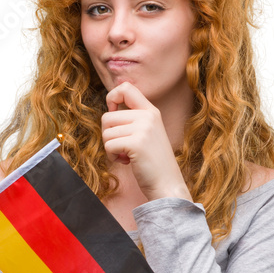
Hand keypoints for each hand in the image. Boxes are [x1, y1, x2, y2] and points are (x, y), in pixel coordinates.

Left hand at [101, 81, 192, 200]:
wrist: (167, 184)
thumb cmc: (153, 163)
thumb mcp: (148, 133)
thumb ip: (134, 120)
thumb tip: (110, 109)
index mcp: (151, 111)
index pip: (126, 88)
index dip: (112, 98)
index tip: (113, 113)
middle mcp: (148, 116)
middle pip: (107, 117)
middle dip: (109, 135)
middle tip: (123, 148)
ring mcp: (143, 128)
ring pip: (106, 133)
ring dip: (111, 148)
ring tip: (127, 155)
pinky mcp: (136, 143)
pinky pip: (109, 145)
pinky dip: (112, 157)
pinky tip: (127, 162)